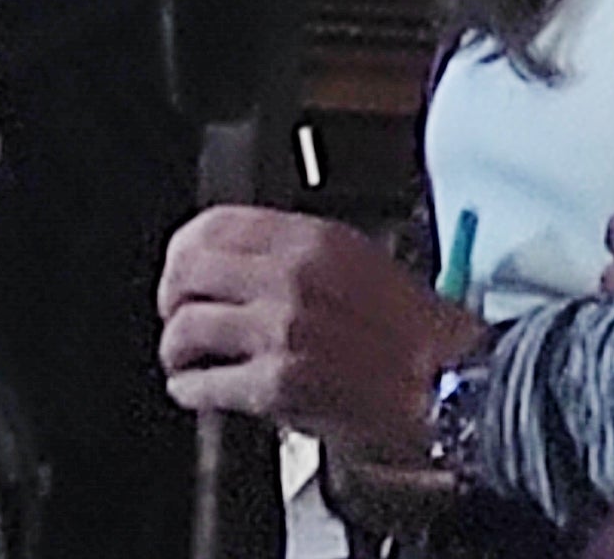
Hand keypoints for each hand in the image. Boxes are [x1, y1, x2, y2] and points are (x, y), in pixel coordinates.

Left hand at [158, 205, 485, 457]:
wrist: (442, 380)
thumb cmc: (407, 328)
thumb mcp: (355, 261)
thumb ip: (296, 255)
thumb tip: (234, 263)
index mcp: (314, 240)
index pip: (216, 223)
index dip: (185, 248)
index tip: (182, 268)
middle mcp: (293, 278)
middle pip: (188, 270)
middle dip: (171, 296)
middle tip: (176, 313)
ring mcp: (281, 331)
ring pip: (185, 329)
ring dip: (176, 349)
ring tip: (186, 359)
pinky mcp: (275, 386)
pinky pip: (201, 385)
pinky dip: (190, 390)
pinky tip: (199, 390)